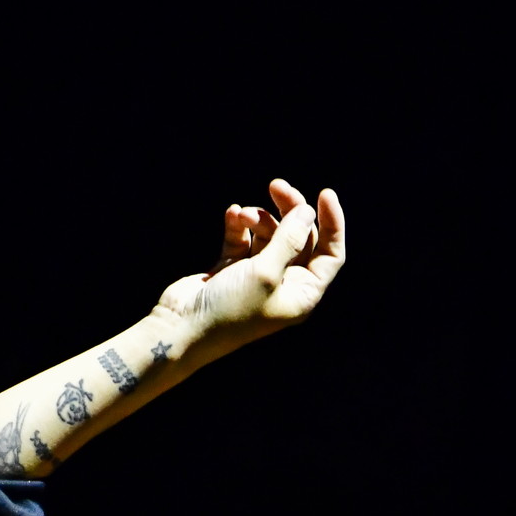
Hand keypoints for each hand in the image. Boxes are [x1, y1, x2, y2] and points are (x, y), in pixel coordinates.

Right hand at [155, 178, 344, 346]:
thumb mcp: (267, 273)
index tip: (324, 194)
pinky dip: (239, 225)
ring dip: (258, 218)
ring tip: (242, 214)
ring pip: (270, 234)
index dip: (332, 224)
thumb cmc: (230, 310)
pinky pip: (243, 238)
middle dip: (290, 210)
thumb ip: (289, 239)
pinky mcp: (231, 269)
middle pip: (300, 237)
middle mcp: (283, 285)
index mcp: (302, 294)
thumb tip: (306, 211)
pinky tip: (231, 214)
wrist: (182, 328)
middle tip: (276, 186)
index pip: (330, 254)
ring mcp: (256, 277)